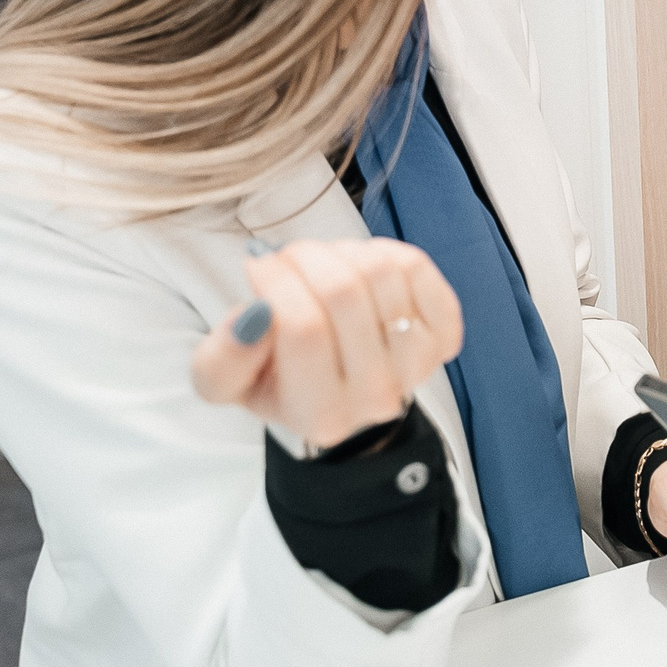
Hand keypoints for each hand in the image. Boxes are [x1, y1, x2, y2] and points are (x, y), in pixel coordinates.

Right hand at [193, 238, 462, 451]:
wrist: (337, 390)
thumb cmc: (276, 378)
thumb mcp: (226, 382)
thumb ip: (223, 359)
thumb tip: (255, 316)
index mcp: (320, 414)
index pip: (304, 329)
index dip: (276, 281)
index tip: (258, 266)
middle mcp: (376, 397)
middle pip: (344, 294)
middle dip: (304, 257)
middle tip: (286, 256)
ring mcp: (417, 366)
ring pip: (381, 274)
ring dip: (342, 252)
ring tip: (320, 262)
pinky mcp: (443, 336)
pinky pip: (417, 269)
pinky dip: (384, 252)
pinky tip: (359, 265)